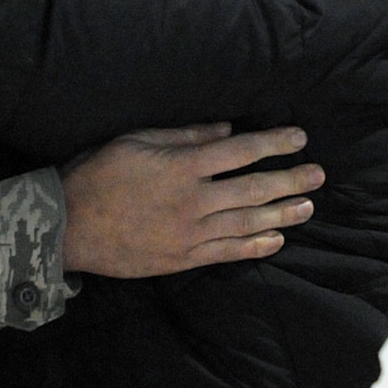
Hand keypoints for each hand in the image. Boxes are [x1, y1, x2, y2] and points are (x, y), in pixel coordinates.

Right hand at [60, 123, 323, 277]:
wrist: (69, 227)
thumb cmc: (97, 174)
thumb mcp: (136, 141)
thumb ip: (184, 135)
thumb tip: (227, 129)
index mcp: (182, 166)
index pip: (240, 151)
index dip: (274, 143)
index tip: (299, 137)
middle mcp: (193, 201)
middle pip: (254, 189)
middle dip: (290, 180)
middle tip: (318, 175)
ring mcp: (190, 233)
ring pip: (248, 223)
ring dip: (282, 213)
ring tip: (308, 206)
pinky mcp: (183, 259)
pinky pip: (228, 252)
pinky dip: (256, 246)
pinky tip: (278, 239)